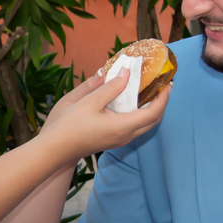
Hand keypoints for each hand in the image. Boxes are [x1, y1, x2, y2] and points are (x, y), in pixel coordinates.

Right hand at [40, 70, 170, 161]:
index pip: (153, 113)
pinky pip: (134, 126)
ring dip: (151, 109)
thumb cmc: (68, 126)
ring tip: (149, 91)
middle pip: (153, 121)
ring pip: (144, 125)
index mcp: (122, 126)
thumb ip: (109, 87)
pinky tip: (131, 101)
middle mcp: (125, 136)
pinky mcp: (112, 140)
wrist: (54, 149)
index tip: (167, 83)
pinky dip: (139, 113)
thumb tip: (126, 73)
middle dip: (161, 103)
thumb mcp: (88, 102)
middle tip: (162, 85)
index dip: (163, 98)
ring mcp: (119, 140)